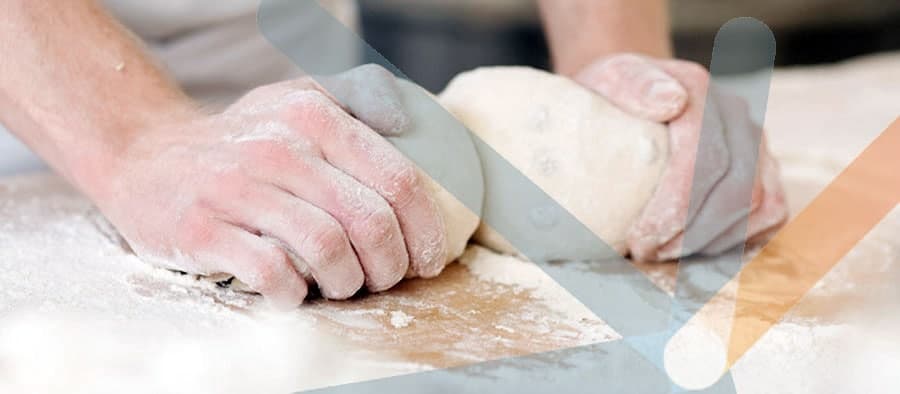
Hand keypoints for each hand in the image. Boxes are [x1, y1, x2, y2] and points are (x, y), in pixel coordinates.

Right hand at [95, 65, 448, 307]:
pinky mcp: (202, 229)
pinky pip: (272, 273)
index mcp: (313, 115)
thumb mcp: (297, 99)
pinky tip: (294, 292)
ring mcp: (236, 188)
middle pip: (369, 220)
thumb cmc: (242, 141)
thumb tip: (408, 120)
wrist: (146, 157)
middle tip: (386, 279)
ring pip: (327, 248)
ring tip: (343, 285)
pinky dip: (294, 293)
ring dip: (347, 281)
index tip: (428, 259)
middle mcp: (277, 146)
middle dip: (391, 263)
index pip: (398, 178)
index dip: (425, 229)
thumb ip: (357, 95)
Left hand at [575, 54, 787, 261]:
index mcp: (697, 90)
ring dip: (711, 240)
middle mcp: (734, 114)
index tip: (639, 238)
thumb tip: (671, 101)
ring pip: (760, 204)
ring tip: (664, 252)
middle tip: (646, 253)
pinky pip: (772, 213)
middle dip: (692, 233)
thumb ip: (634, 86)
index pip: (704, 157)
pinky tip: (695, 247)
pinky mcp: (764, 167)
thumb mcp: (606, 81)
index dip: (676, 207)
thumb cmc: (608, 98)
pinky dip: (738, 239)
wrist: (628, 96)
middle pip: (737, 188)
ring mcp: (755, 141)